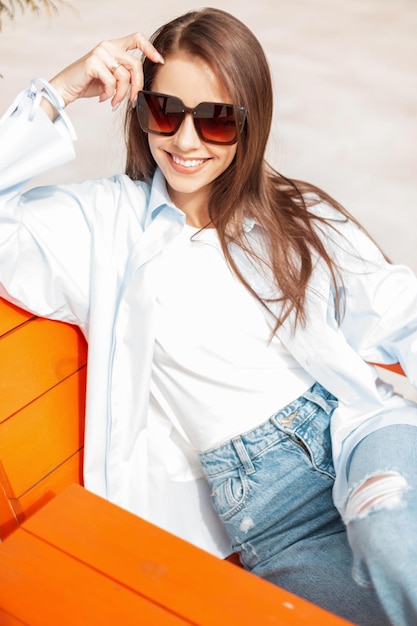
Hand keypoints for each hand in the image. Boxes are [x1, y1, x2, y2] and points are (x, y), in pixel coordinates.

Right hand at [48, 33, 163, 108]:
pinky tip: (102, 98)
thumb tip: (141, 87)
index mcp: (114, 47)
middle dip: (137, 86)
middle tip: (133, 100)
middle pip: (135, 65)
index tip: (159, 61)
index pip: (137, 39)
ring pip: (124, 76)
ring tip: (113, 102)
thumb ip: (125, 75)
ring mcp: (100, 53)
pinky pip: (111, 82)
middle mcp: (108, 46)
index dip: (150, 49)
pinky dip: (109, 95)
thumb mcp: (111, 78)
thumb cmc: (89, 83)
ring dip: (121, 95)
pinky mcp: (93, 63)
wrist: (66, 88)